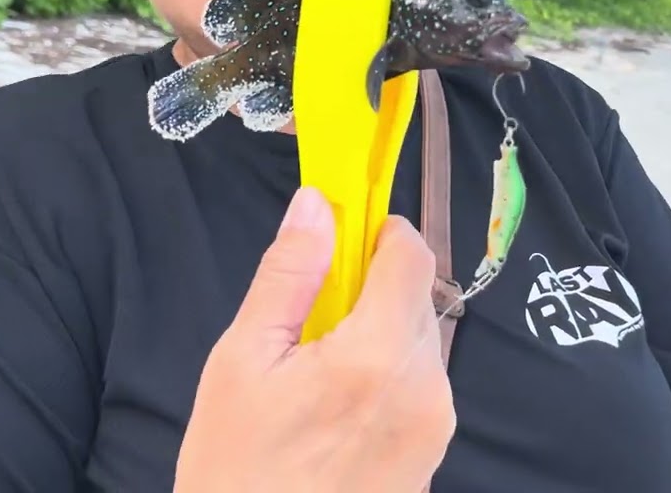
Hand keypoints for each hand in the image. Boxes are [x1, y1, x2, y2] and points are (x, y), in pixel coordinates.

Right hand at [174, 187, 455, 492]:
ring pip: (420, 342)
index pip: (410, 254)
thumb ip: (288, 275)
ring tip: (320, 375)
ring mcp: (435, 428)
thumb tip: (316, 204)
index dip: (378, 234)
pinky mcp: (433, 456)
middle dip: (371, 291)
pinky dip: (389, 377)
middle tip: (314, 320)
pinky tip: (339, 409)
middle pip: (416, 297)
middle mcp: (424, 389)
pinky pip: (422, 388)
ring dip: (380, 335)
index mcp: (376, 357)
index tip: (343, 241)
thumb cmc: (234, 470)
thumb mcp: (242, 363)